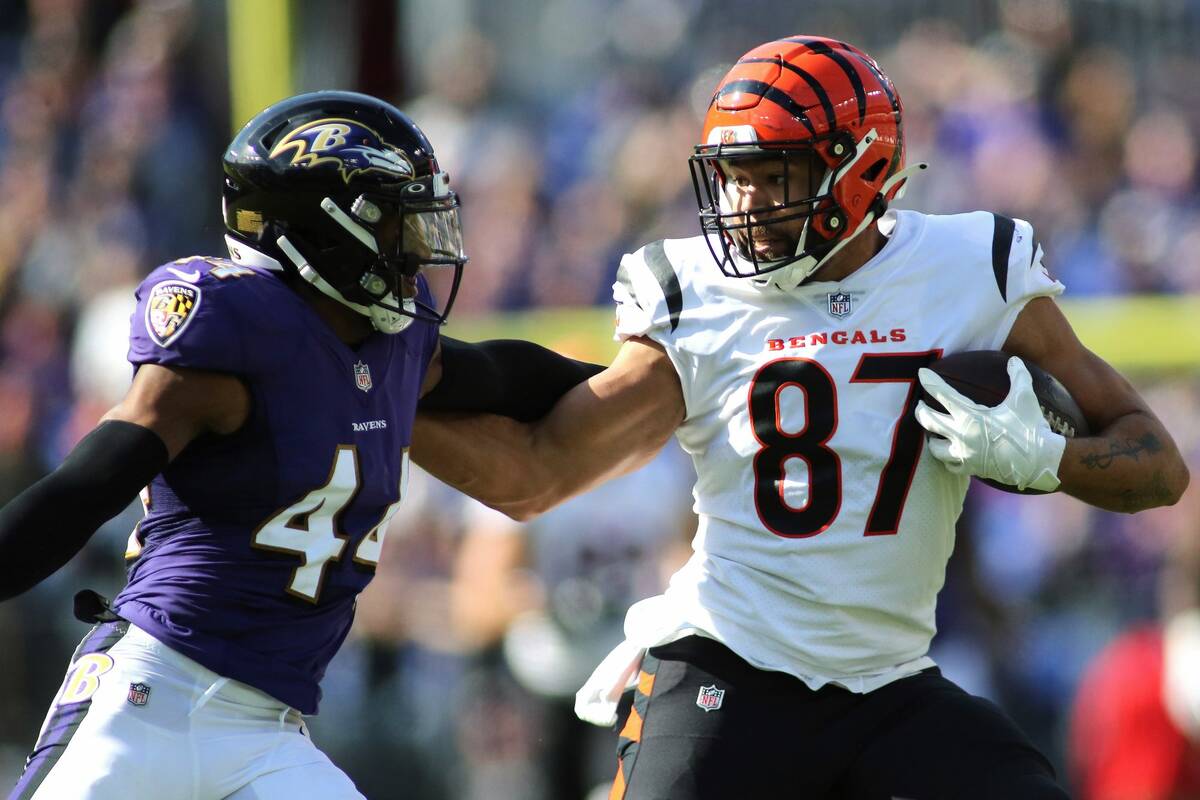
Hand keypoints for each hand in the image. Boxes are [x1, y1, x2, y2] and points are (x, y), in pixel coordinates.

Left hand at [914, 356, 1065, 491]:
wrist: (1039, 461)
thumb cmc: (1031, 428)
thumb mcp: (1025, 398)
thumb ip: (1018, 376)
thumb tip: (1014, 360)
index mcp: (970, 416)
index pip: (942, 395)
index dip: (930, 383)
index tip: (921, 374)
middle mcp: (961, 435)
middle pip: (928, 421)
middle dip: (920, 411)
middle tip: (920, 406)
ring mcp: (964, 454)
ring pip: (934, 447)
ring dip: (931, 438)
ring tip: (932, 433)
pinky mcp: (970, 469)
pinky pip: (950, 466)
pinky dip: (947, 459)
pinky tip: (949, 454)